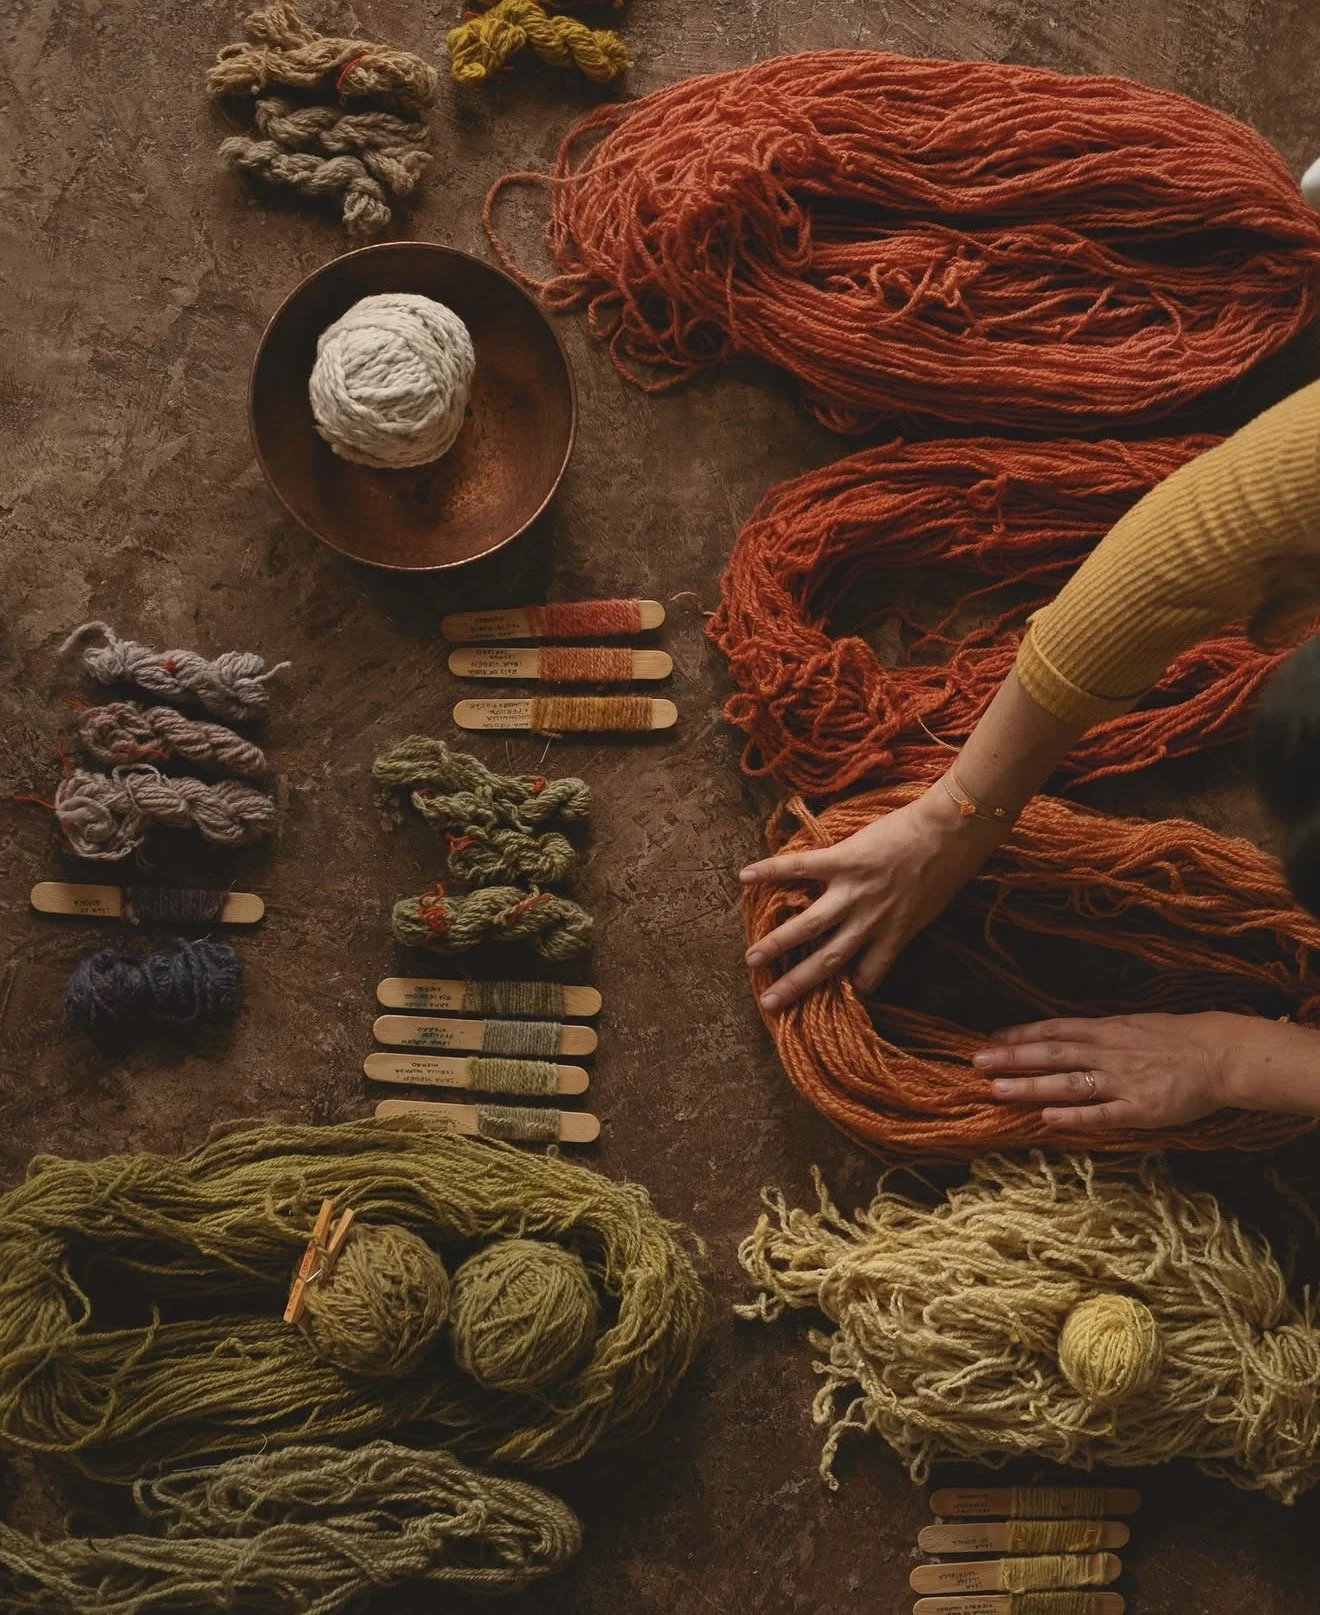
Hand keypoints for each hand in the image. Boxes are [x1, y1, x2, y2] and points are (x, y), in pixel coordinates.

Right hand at [740, 784, 1008, 1010]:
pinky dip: (770, 871)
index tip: (830, 998)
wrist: (953, 830)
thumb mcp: (930, 907)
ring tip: (750, 959)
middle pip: (827, 962)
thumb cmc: (949, 866)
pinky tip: (744, 877)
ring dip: (777, 944)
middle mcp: (870, 922)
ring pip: (808, 926)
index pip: (869, 976)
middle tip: (769, 1003)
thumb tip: (891, 922)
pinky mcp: (843, 860)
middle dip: (796, 985)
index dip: (850, 989)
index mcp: (894, 936)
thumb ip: (905, 919)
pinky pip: (800, 868)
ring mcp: (854, 892)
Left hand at [974, 1011, 1256, 1130]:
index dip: (1021, 1035)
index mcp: (1107, 1030)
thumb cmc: (1179, 1040)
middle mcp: (1108, 1052)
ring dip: (1030, 1086)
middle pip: (1052, 1053)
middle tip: (976, 1062)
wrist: (1222, 1055)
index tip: (990, 1039)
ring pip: (1068, 1083)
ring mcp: (1122, 1081)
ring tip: (997, 1090)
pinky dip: (1073, 1116)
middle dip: (1012, 1058)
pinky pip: (1101, 1114)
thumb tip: (1068, 1036)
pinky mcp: (1140, 1109)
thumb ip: (1101, 1034)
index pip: (1055, 1030)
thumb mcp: (1134, 1025)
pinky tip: (1046, 1119)